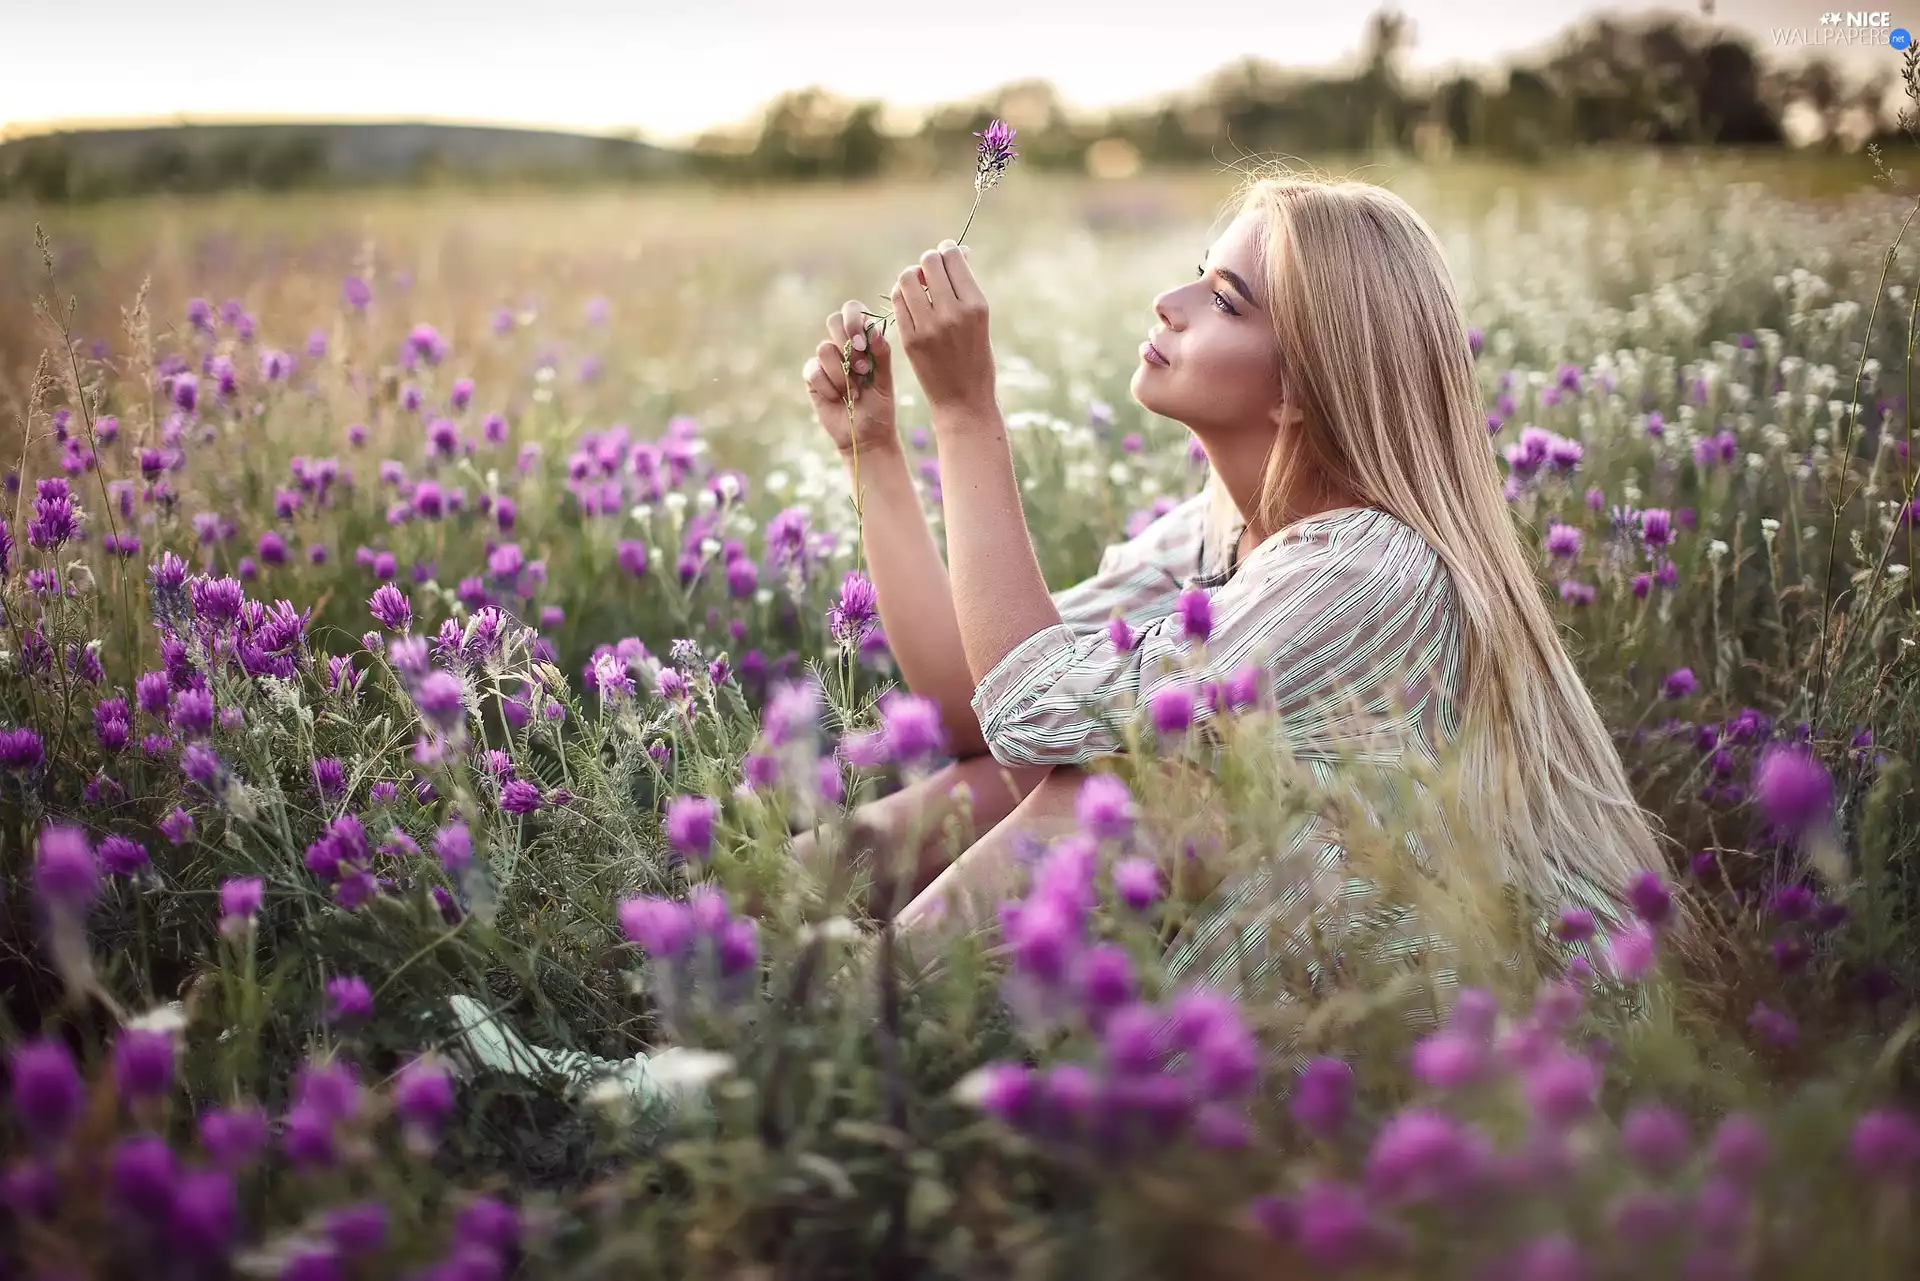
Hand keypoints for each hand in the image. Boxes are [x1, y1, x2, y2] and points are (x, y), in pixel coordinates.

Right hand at [802, 300, 899, 459]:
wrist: (866, 436)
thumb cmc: (879, 407)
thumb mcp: (885, 380)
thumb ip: (882, 354)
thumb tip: (873, 330)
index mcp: (863, 340)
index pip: (853, 311)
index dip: (854, 320)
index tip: (863, 343)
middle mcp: (842, 346)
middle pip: (833, 320)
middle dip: (846, 341)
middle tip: (860, 368)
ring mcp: (826, 361)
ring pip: (824, 348)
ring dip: (841, 372)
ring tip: (854, 392)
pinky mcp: (813, 377)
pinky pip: (814, 370)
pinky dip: (828, 386)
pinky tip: (838, 399)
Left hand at [892, 240, 996, 415]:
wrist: (963, 400)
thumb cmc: (976, 357)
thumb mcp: (981, 320)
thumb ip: (967, 287)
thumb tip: (959, 252)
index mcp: (976, 306)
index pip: (953, 258)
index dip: (947, 251)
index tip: (946, 256)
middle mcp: (952, 313)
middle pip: (928, 263)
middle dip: (929, 263)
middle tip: (932, 273)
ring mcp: (928, 326)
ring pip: (907, 278)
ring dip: (913, 277)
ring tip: (920, 287)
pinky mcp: (909, 338)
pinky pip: (898, 301)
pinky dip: (903, 295)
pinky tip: (911, 302)